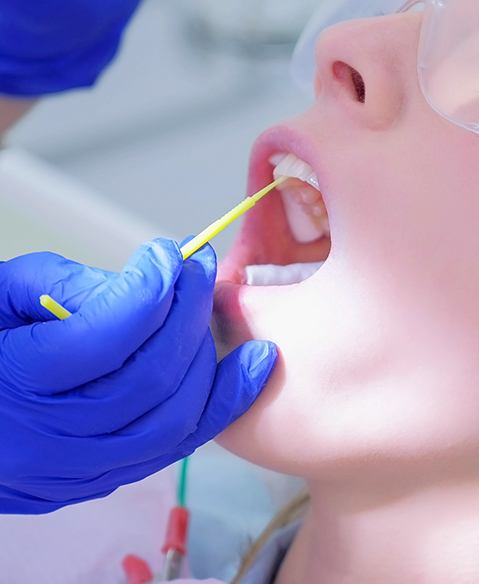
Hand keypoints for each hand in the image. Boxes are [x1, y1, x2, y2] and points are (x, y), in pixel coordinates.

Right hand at [0, 240, 276, 513]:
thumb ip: (70, 285)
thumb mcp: (2, 296)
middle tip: (199, 272)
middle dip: (187, 314)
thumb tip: (150, 283)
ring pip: (172, 421)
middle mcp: (49, 440)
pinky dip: (218, 406)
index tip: (168, 254)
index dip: (149, 288)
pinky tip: (248, 370)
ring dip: (207, 359)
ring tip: (215, 310)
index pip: (106, 336)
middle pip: (150, 378)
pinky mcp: (98, 481)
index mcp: (15, 381)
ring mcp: (77, 471)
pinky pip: (174, 448)